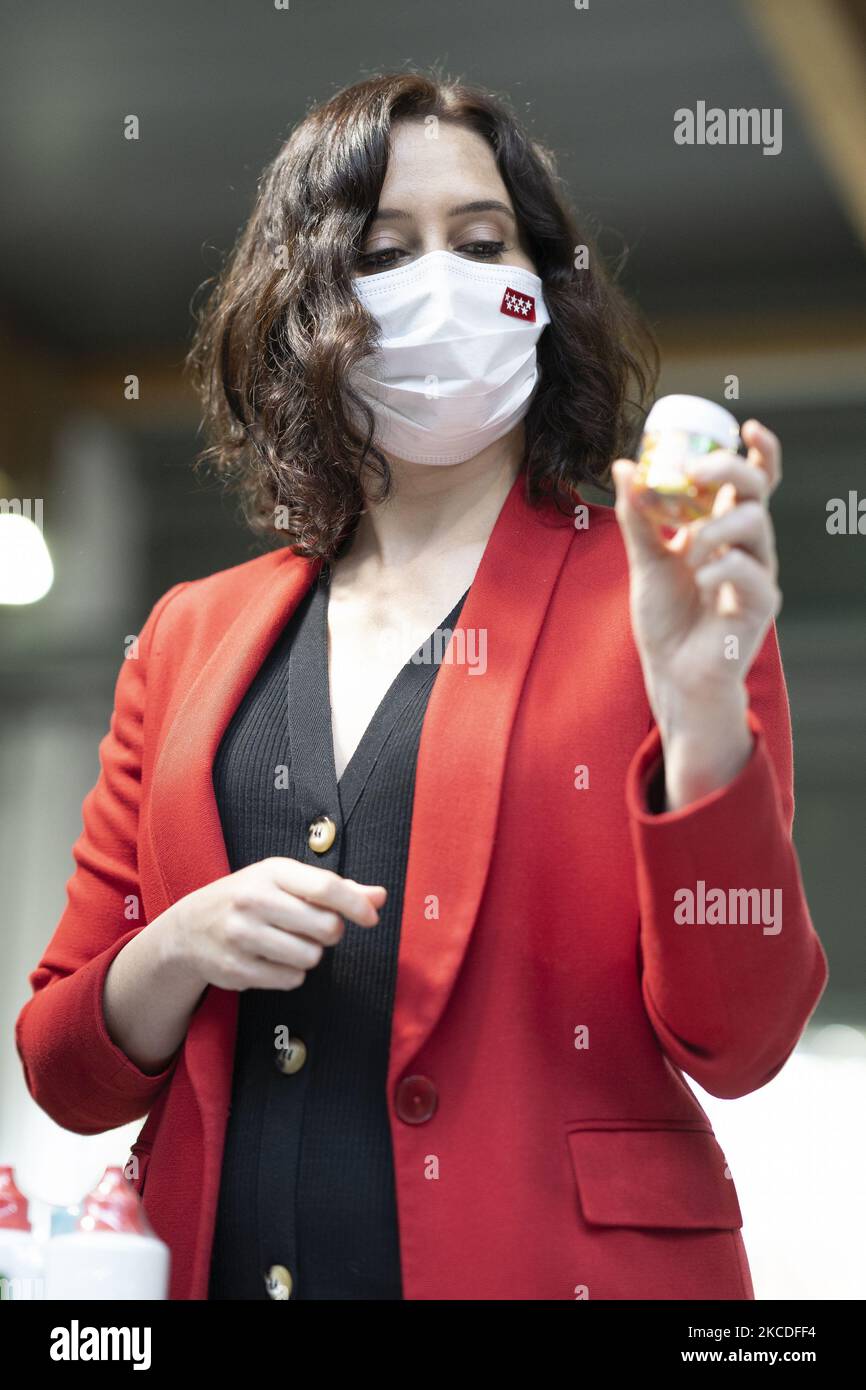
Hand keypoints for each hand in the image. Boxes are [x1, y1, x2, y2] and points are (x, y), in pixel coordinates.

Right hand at [160, 857, 386, 991]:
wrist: (189, 928)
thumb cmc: (250, 898)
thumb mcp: (285, 882)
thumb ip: (335, 889)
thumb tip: (379, 897)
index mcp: (272, 872)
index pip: (325, 887)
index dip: (356, 904)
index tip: (371, 918)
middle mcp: (254, 900)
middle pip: (326, 927)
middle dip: (331, 932)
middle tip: (313, 928)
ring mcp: (242, 936)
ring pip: (311, 957)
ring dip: (310, 955)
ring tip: (288, 943)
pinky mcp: (236, 968)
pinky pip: (291, 979)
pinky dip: (290, 973)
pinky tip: (271, 959)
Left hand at [612, 419, 782, 806]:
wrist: (672, 676)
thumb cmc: (667, 619)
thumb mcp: (646, 562)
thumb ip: (638, 517)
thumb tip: (624, 465)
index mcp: (725, 529)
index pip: (753, 481)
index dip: (758, 451)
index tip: (746, 425)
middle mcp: (748, 547)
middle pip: (757, 491)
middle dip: (729, 470)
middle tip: (694, 472)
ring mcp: (757, 576)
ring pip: (757, 526)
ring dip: (716, 527)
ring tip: (687, 550)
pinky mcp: (759, 608)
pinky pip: (752, 573)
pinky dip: (722, 566)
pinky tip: (700, 576)